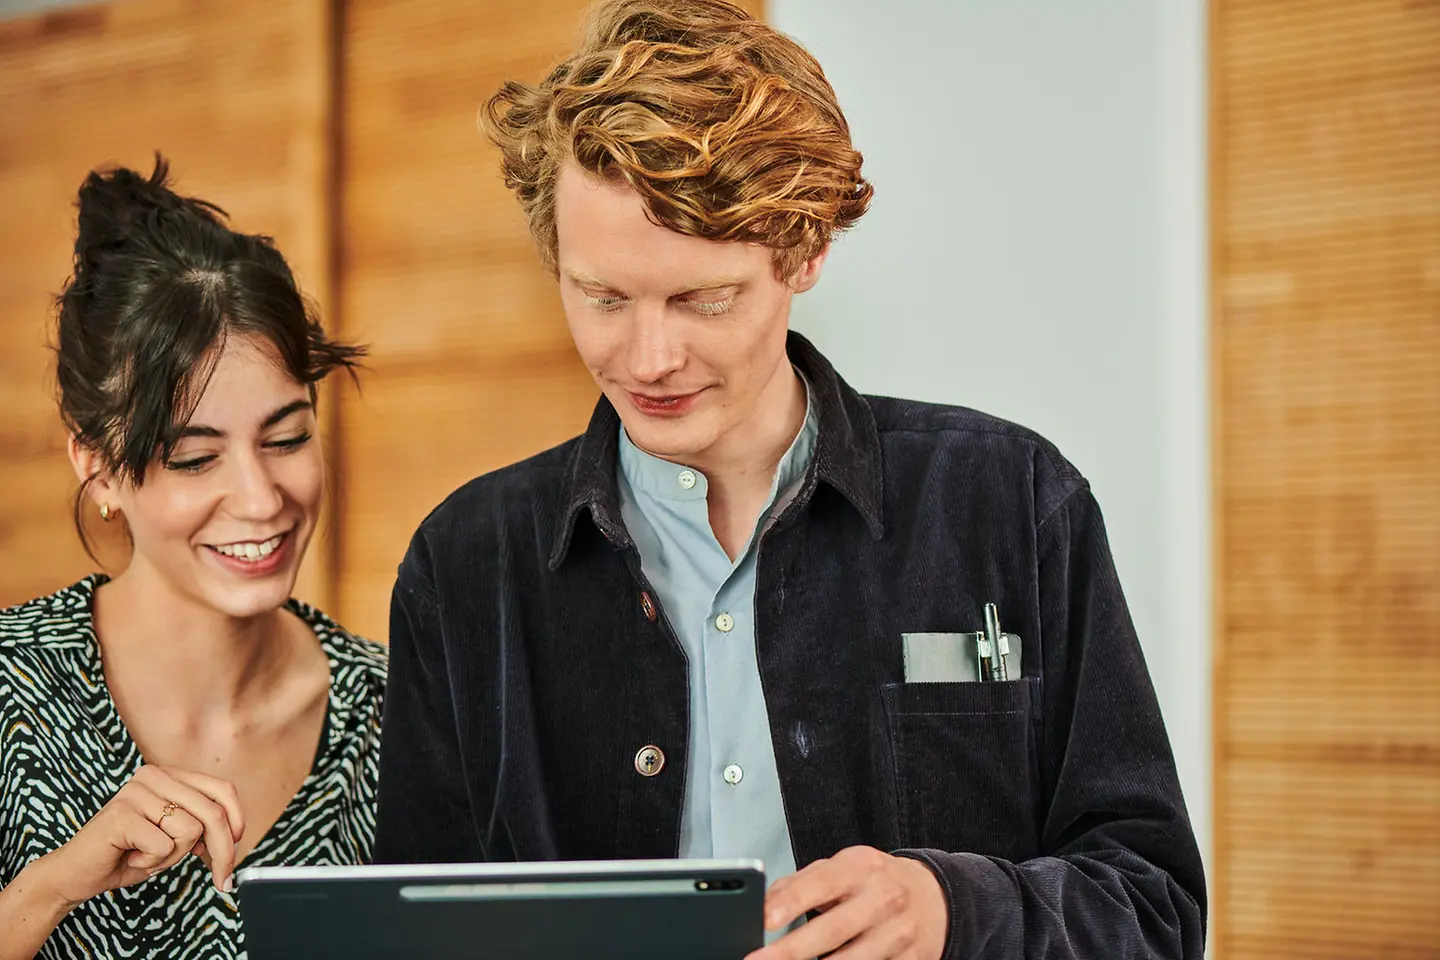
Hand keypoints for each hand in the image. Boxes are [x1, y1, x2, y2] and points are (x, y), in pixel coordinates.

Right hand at [28, 764, 245, 906]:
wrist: (76, 873)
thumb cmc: (128, 854)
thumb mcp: (174, 837)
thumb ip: (201, 827)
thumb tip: (235, 837)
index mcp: (170, 775)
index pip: (222, 790)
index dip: (237, 821)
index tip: (238, 848)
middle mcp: (154, 776)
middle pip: (212, 813)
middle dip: (223, 852)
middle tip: (222, 881)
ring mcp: (136, 792)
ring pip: (190, 831)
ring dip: (173, 857)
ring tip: (146, 856)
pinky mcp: (122, 814)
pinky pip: (163, 846)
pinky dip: (152, 863)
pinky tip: (131, 857)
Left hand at [746, 846, 947, 959]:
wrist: (934, 897)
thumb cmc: (878, 882)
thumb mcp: (843, 868)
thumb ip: (801, 883)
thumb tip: (763, 904)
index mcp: (860, 868)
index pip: (821, 883)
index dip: (791, 901)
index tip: (764, 918)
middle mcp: (882, 899)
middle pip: (833, 930)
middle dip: (791, 951)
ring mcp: (898, 933)